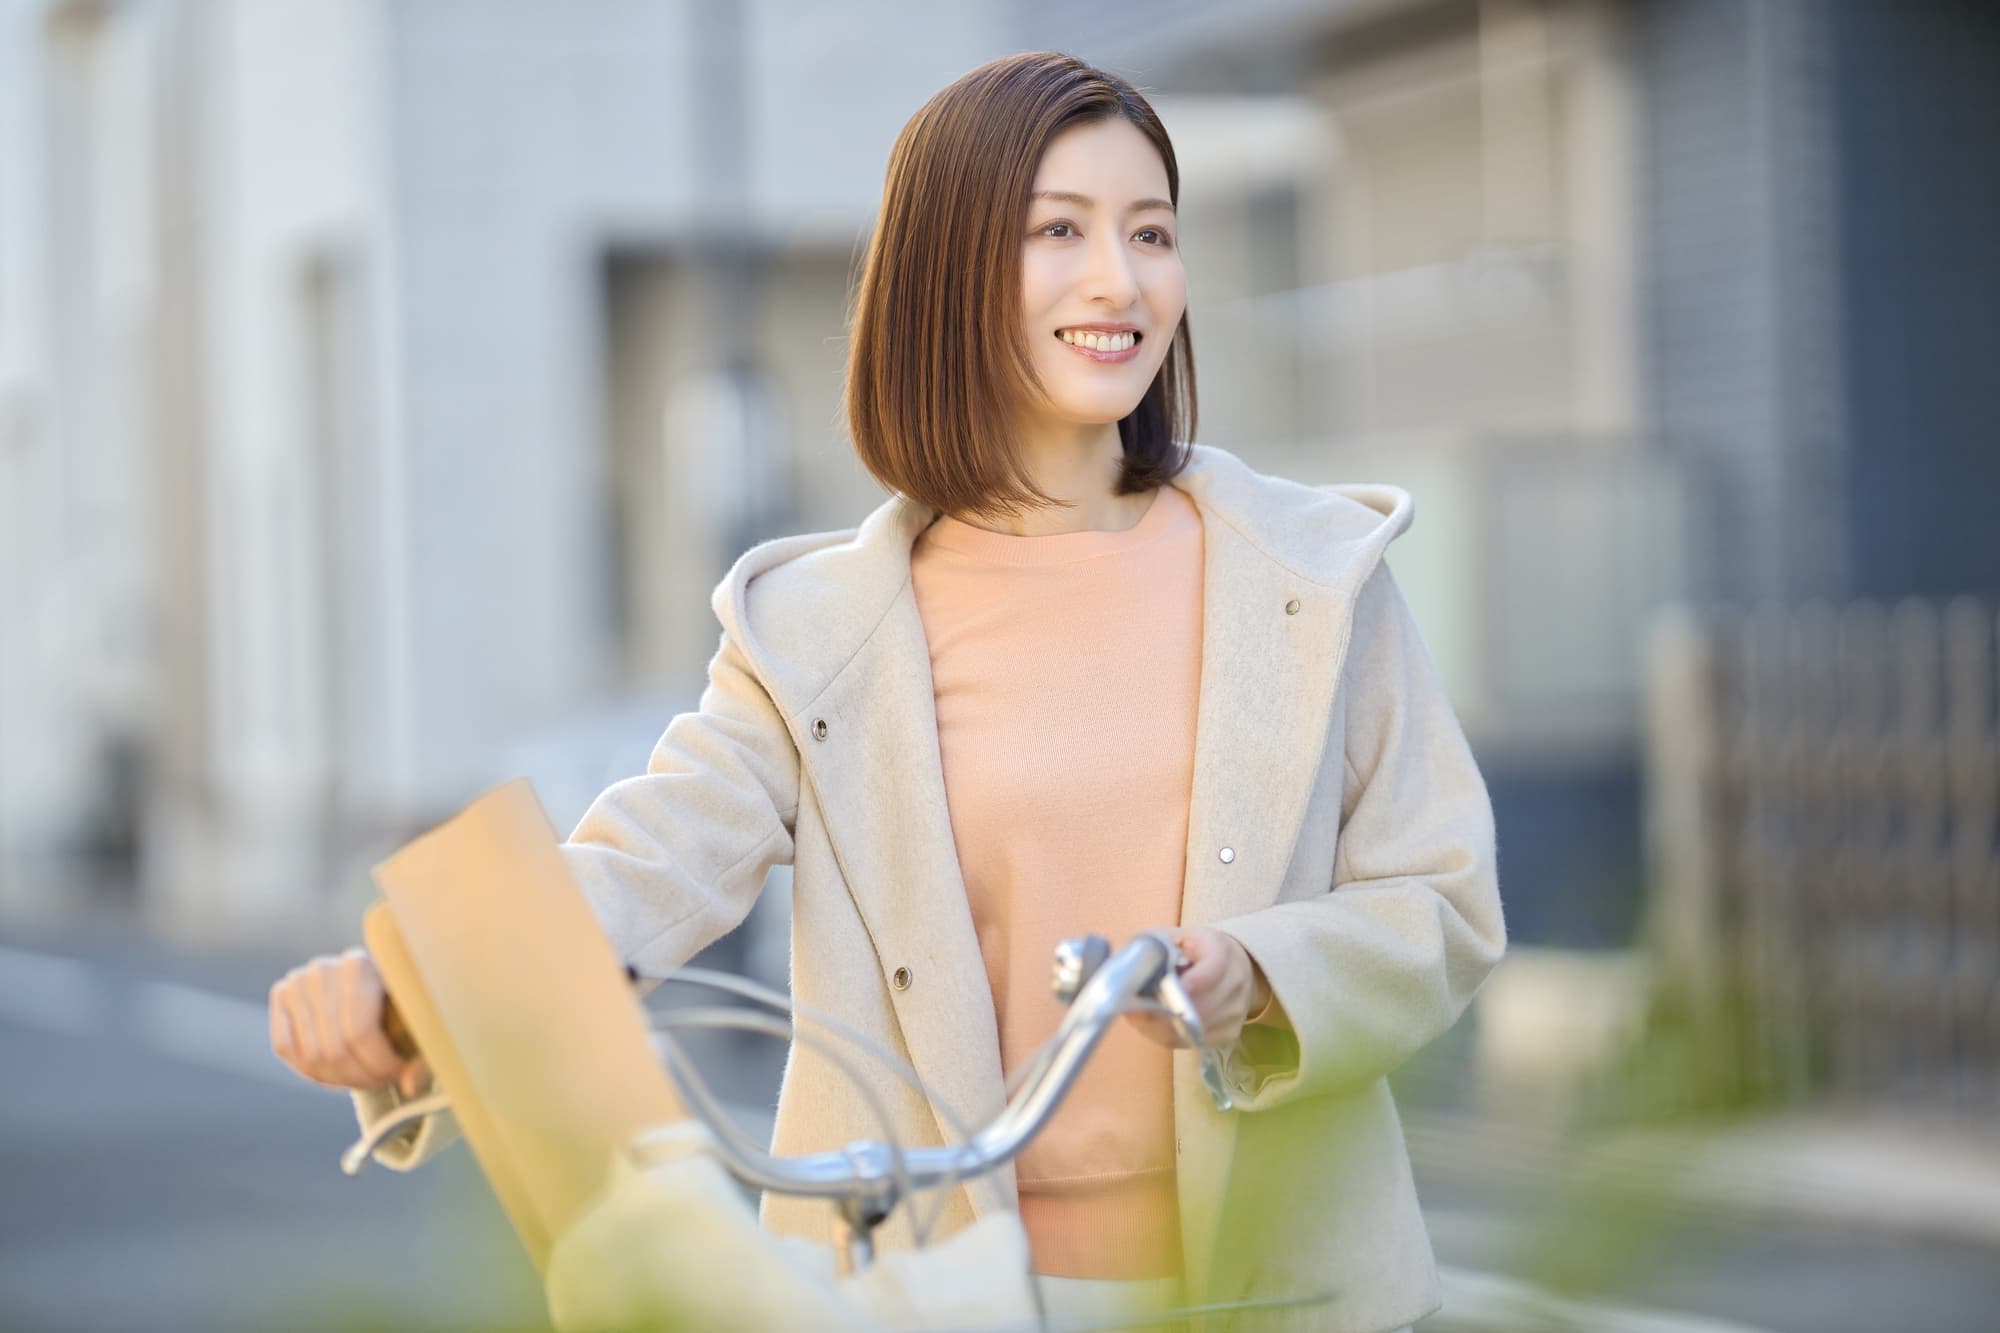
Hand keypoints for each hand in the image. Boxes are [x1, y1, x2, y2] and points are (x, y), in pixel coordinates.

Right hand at [269, 946, 429, 1097]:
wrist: (376, 980)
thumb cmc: (404, 1004)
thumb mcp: (420, 1023)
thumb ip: (423, 1056)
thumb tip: (411, 1086)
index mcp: (362, 966)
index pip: (358, 1031)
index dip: (378, 1064)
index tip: (398, 1075)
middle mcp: (324, 969)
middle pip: (333, 1049)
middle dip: (360, 1077)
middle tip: (380, 1082)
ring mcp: (297, 980)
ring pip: (310, 1055)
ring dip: (338, 1079)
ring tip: (363, 1078)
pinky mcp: (282, 994)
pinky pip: (286, 1048)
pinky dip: (311, 1070)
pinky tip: (337, 1072)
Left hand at [1123, 927, 1271, 1049]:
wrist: (1237, 966)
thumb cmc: (1198, 950)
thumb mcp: (1178, 936)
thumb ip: (1154, 945)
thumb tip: (1125, 962)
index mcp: (1222, 952)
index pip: (1212, 969)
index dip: (1189, 983)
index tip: (1162, 991)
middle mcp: (1235, 984)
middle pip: (1202, 1007)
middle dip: (1164, 1011)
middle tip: (1133, 1008)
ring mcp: (1234, 1012)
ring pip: (1194, 1029)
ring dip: (1162, 1027)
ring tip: (1137, 1017)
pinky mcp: (1229, 1033)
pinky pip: (1193, 1042)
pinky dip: (1169, 1037)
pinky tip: (1153, 1026)